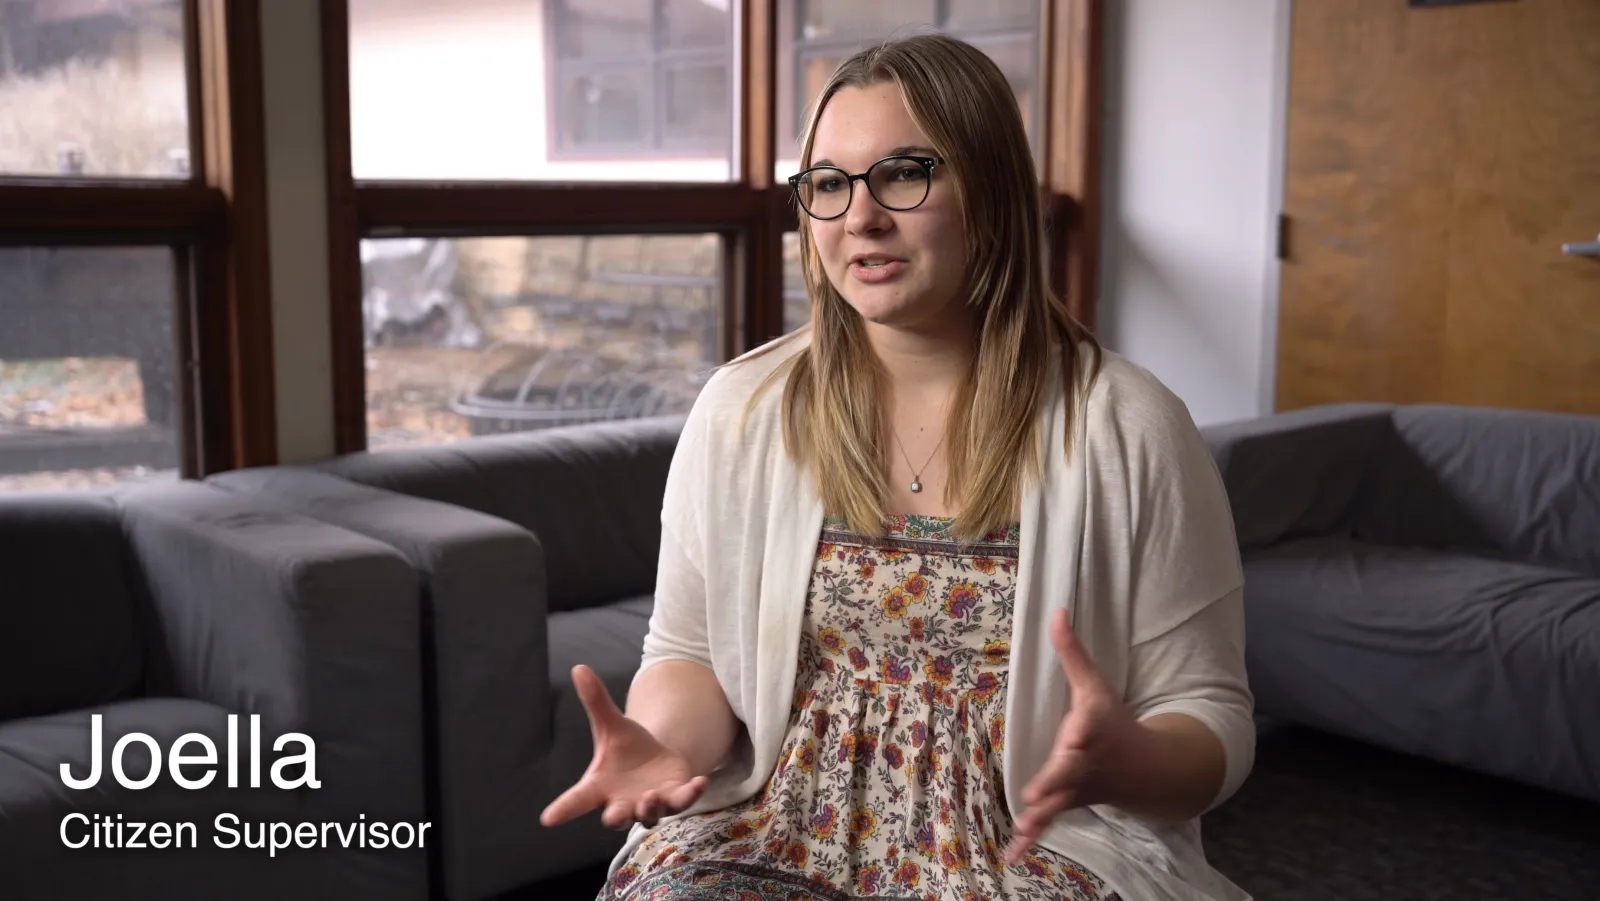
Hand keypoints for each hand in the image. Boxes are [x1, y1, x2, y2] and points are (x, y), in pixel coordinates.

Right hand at [539, 665, 708, 830]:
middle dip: (616, 817)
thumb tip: (579, 668)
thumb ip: (596, 701)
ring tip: (651, 795)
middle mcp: (622, 802)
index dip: (563, 809)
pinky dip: (691, 794)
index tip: (548, 818)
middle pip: (615, 818)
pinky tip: (701, 781)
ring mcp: (649, 804)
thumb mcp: (611, 724)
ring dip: (649, 808)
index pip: (577, 800)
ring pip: (648, 815)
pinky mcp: (674, 798)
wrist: (655, 760)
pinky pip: (682, 801)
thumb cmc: (626, 747)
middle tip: (613, 815)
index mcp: (599, 786)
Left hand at [1005, 609, 1149, 864]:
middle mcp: (1084, 761)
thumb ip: (1072, 652)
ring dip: (1037, 819)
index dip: (1081, 733)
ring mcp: (1076, 788)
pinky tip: (1013, 855)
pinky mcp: (1066, 804)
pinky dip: (1032, 840)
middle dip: (1053, 782)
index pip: (1087, 729)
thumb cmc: (1113, 722)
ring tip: (1020, 834)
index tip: (1074, 735)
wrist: (1146, 770)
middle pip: (1068, 772)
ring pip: (1055, 804)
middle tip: (1036, 793)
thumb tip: (1054, 611)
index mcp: (1092, 729)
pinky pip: (1047, 823)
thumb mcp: (1096, 685)